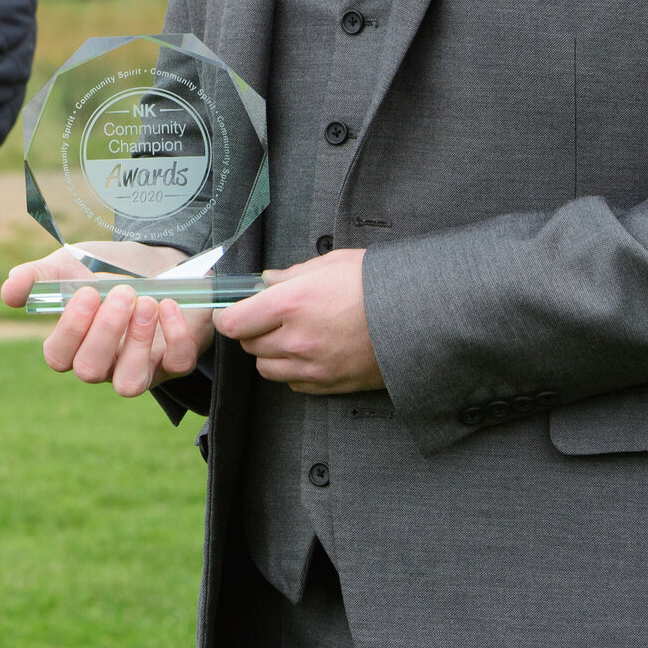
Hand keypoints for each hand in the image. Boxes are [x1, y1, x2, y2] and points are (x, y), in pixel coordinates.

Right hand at [2, 244, 212, 397]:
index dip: (70, 330)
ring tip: (146, 302)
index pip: (58, 357)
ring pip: (129, 383)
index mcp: (74, 344)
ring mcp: (140, 368)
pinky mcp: (176, 362)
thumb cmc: (106, 270)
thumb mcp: (68, 265)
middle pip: (90, 371)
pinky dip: (175, 337)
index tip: (85, 292)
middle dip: (105, 331)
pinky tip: (169, 305)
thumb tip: (8, 293)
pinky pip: (177, 366)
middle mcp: (104, 364)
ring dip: (138, 341)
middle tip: (121, 292)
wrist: (154, 261)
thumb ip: (36, 277)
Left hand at [214, 247, 381, 393]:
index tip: (231, 310)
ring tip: (289, 335)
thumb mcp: (331, 263)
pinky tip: (309, 352)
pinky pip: (294, 384)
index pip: (233, 323)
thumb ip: (291, 274)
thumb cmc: (378, 284)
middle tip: (267, 317)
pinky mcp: (331, 384)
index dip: (227, 316)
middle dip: (252, 331)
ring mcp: (314, 366)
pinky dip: (293, 371)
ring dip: (270, 353)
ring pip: (267, 369)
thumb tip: (267, 282)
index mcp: (292, 304)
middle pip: (249, 346)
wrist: (420, 315)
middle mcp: (297, 339)